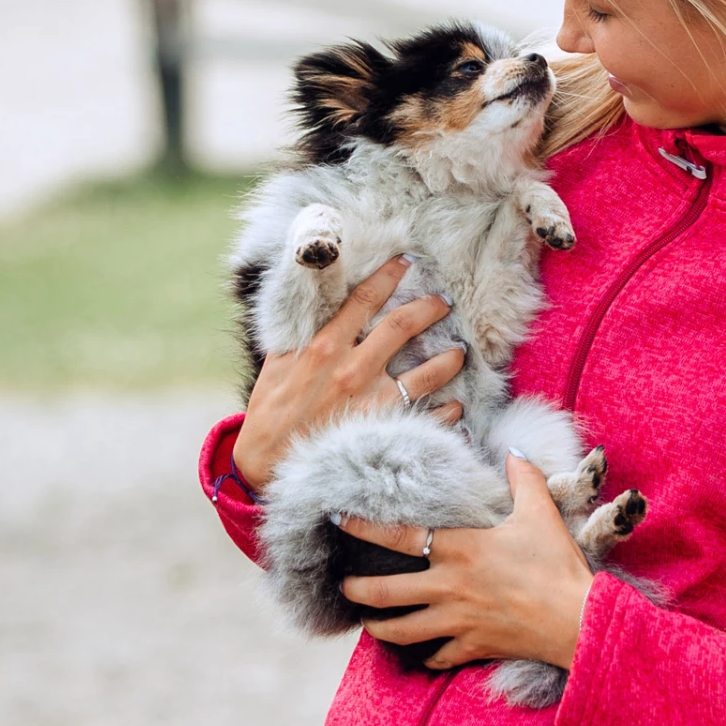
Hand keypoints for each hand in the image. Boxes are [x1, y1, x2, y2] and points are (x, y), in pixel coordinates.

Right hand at [233, 255, 463, 490]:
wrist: (266, 464)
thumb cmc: (271, 412)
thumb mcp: (278, 361)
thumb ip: (303, 332)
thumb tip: (318, 301)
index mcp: (325, 347)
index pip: (364, 299)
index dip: (389, 276)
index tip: (406, 262)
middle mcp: (353, 370)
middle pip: (403, 326)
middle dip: (429, 308)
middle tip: (444, 303)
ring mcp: (372, 402)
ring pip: (428, 372)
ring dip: (449, 359)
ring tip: (459, 353)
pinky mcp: (385, 432)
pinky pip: (430, 417)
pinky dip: (448, 411)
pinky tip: (455, 404)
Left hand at [338, 454, 594, 671]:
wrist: (578, 620)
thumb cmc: (557, 564)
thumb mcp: (541, 512)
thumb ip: (522, 478)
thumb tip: (512, 450)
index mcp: (460, 548)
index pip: (399, 535)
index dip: (363, 526)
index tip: (337, 519)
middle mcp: (449, 585)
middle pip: (385, 592)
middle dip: (356, 589)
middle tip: (342, 585)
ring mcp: (457, 620)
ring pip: (402, 630)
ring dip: (379, 627)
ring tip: (367, 623)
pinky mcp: (472, 646)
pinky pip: (437, 655)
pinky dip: (426, 656)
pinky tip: (420, 655)